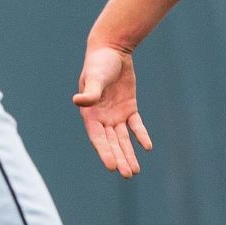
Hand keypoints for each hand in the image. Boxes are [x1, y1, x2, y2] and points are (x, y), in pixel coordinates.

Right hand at [73, 44, 152, 177]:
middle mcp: (102, 118)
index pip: (98, 138)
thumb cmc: (99, 63)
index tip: (112, 167)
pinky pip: (135, 125)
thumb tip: (78, 101)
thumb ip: (90, 92)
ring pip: (123, 139)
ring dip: (128, 153)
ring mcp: (116, 114)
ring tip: (135, 171)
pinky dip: (140, 135)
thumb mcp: (95, 77)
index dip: (104, 152)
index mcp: (90, 114)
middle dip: (119, 158)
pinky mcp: (129, 108)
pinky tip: (147, 147)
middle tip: (128, 174)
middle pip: (111, 143)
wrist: (112, 50)